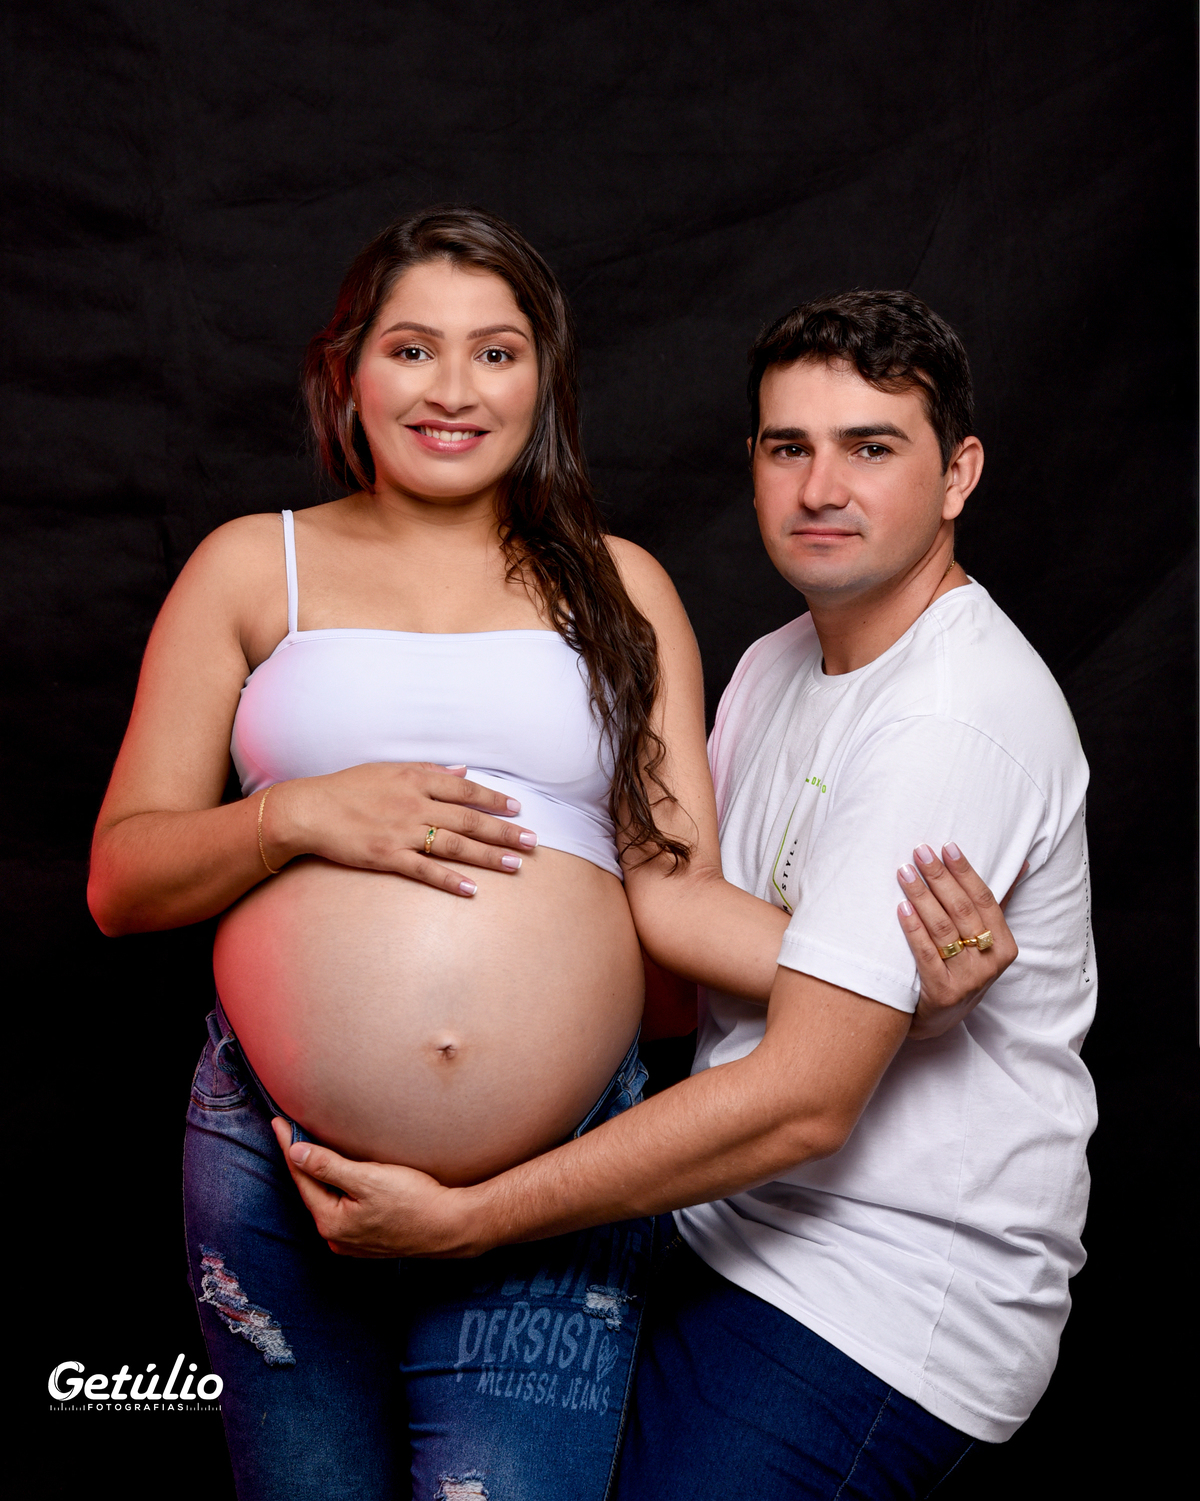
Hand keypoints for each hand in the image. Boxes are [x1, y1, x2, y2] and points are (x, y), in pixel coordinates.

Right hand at [263, 762, 537, 895]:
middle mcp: (414, 804)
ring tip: (516, 865)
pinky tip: (473, 889)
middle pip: (469, 819)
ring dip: (488, 856)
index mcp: (416, 779)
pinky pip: (425, 871)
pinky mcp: (387, 857)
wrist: (308, 810)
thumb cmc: (347, 788)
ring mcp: (402, 832)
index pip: (466, 790)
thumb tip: (462, 770)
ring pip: (455, 845)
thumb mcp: (389, 770)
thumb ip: (428, 771)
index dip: (494, 800)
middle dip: (504, 832)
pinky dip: (450, 880)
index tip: (518, 809)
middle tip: (533, 842)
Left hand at [270, 1118, 482, 1257]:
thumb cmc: (413, 1200)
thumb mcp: (368, 1178)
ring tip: (312, 1151)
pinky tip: (341, 1177)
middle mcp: (336, 1237)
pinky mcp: (369, 1239)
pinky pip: (343, 1209)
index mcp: (331, 1222)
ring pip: (328, 1201)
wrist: (451, 1226)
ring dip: (320, 1176)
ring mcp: (352, 1242)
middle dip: (302, 1162)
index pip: (302, 1177)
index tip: (278, 1122)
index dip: (289, 1147)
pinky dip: (337, 1190)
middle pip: (313, 1191)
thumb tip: (295, 1153)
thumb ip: (328, 1167)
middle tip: (292, 1131)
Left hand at [897, 844, 1023, 1039]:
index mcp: (1004, 946)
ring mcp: (967, 980)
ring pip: (943, 929)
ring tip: (904, 872)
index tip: (947, 846)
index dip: (966, 872)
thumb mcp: (986, 941)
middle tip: (920, 851)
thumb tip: (1021, 863)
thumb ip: (998, 904)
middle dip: (940, 877)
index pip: (985, 900)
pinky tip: (901, 907)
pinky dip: (913, 929)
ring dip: (922, 896)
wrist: (938, 1020)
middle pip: (962, 911)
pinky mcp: (942, 993)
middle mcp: (990, 964)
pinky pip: (925, 954)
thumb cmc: (962, 969)